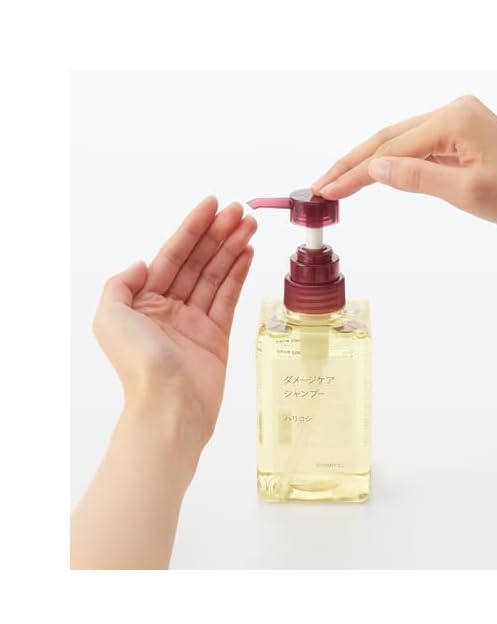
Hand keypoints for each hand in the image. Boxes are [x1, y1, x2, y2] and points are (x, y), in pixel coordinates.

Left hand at [93, 196, 256, 466]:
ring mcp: (195, 321)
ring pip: (216, 276)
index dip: (192, 228)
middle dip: (218, 234)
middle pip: (197, 261)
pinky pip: (228, 298)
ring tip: (250, 225)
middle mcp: (168, 307)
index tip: (213, 205)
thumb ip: (121, 284)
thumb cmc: (139, 366)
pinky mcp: (217, 336)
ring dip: (232, 248)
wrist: (170, 409)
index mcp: (142, 301)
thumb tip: (144, 264)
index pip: (172, 255)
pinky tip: (248, 254)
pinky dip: (239, 274)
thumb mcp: (110, 318)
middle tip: (241, 211)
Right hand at [312, 95, 496, 246]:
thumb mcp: (465, 192)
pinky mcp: (460, 135)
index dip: (355, 172)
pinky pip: (416, 147)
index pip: (391, 149)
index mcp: (454, 119)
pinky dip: (392, 163)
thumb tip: (373, 171)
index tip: (327, 190)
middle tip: (321, 185)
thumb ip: (416, 178)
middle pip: (388, 138)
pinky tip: (372, 175)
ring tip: (337, 183)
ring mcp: (457, 121)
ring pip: (399, 142)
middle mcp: (453, 112)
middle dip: (352, 163)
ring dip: (368, 163)